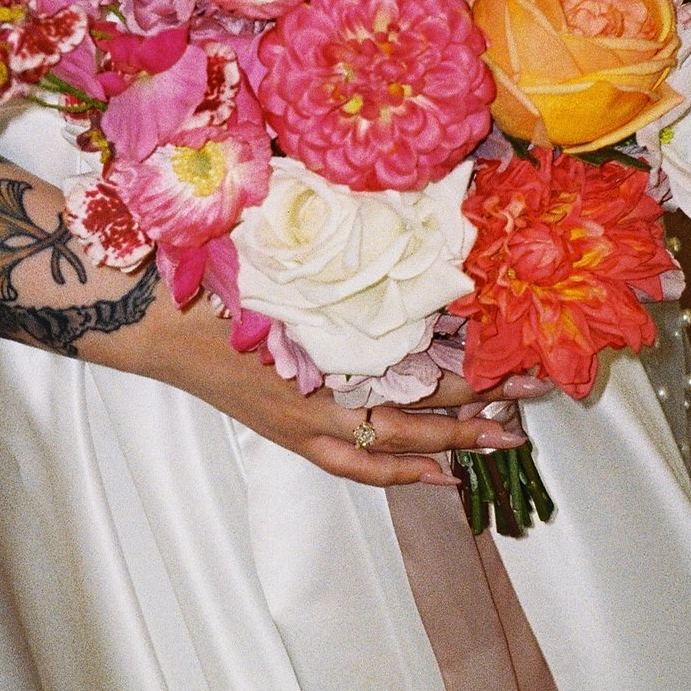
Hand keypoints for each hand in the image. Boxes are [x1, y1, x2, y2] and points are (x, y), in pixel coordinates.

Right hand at [137, 291, 553, 488]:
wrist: (154, 316)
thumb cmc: (216, 272)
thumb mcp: (288, 250)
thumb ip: (344, 252)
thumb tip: (403, 213)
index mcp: (334, 329)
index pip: (423, 345)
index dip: (473, 348)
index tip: (517, 341)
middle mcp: (329, 377)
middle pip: (424, 391)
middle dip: (484, 392)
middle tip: (536, 387)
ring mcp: (310, 415)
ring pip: (400, 436)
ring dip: (457, 436)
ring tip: (508, 436)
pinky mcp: (293, 433)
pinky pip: (357, 465)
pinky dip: (403, 473)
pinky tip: (444, 477)